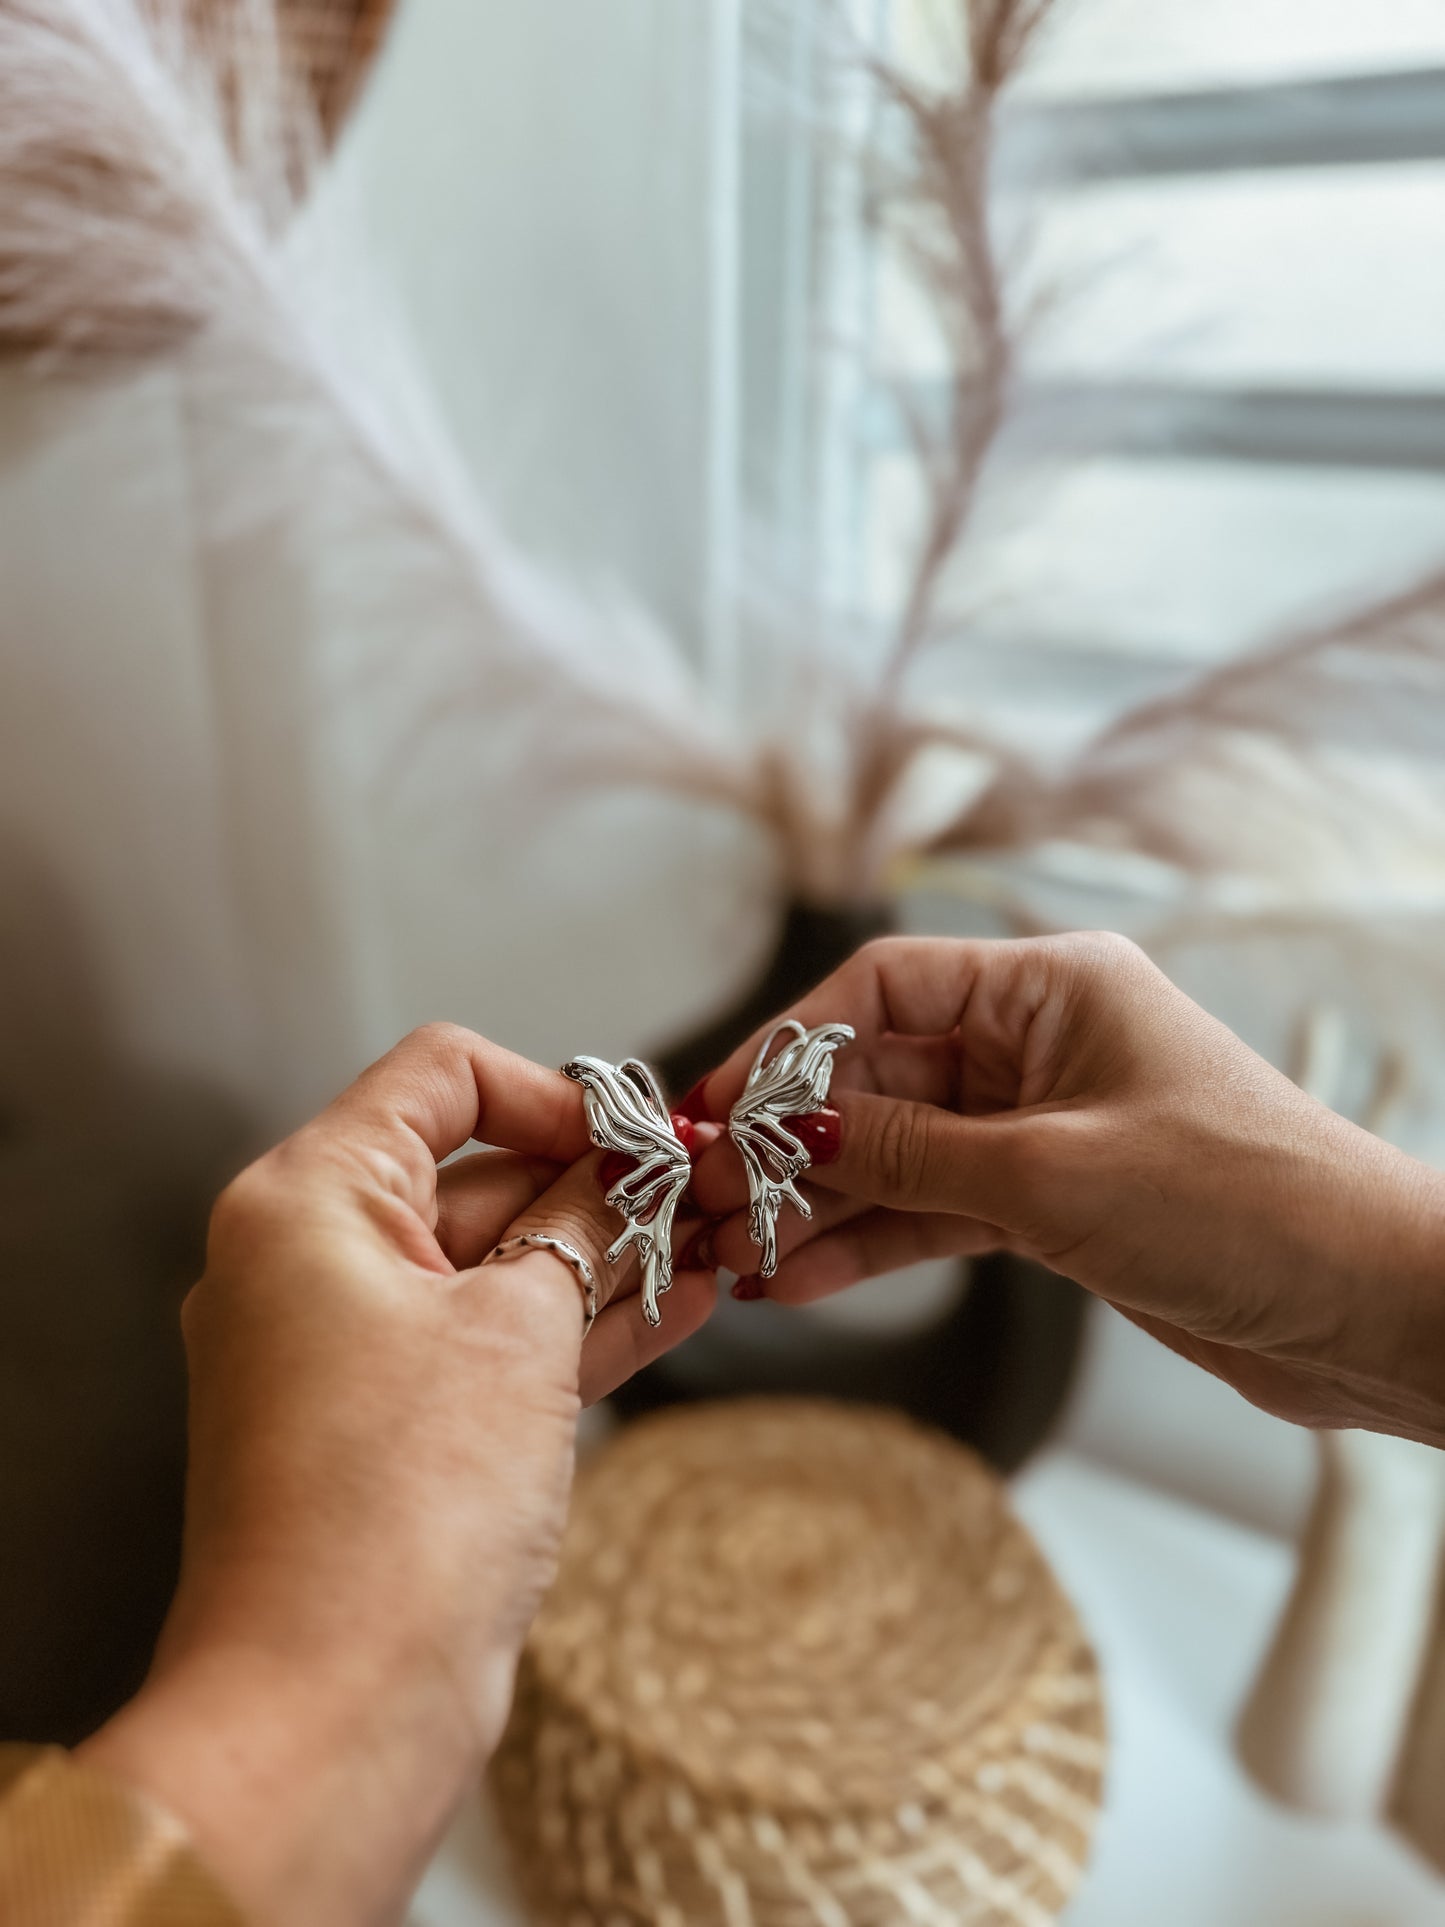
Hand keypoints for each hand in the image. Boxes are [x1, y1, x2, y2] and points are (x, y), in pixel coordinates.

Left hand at [80, 1024, 716, 1926]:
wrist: (337, 1706)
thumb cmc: (399, 1506)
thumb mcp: (518, 1331)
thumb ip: (580, 1227)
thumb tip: (625, 1172)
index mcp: (305, 1203)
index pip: (437, 1076)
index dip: (550, 1093)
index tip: (636, 1135)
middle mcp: (306, 1266)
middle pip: (468, 1174)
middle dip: (590, 1186)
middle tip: (698, 1195)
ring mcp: (343, 1353)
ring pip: (487, 1268)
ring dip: (597, 1257)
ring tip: (710, 1244)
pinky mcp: (386, 1430)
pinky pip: (485, 1346)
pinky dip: (569, 1327)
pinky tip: (676, 1306)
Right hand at [687, 934, 1444, 1443]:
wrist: (1370, 1308)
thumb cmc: (1244, 1202)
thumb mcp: (1048, 1173)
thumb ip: (905, 1155)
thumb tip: (782, 1135)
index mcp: (1052, 987)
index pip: (883, 988)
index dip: (788, 1046)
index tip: (713, 1108)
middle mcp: (1042, 1044)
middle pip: (880, 1076)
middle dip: (790, 1142)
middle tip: (707, 1200)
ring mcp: (1047, 1127)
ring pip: (900, 1154)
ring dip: (820, 1205)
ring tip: (734, 1255)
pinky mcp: (1057, 1204)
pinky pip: (938, 1211)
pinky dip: (875, 1245)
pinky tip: (802, 1280)